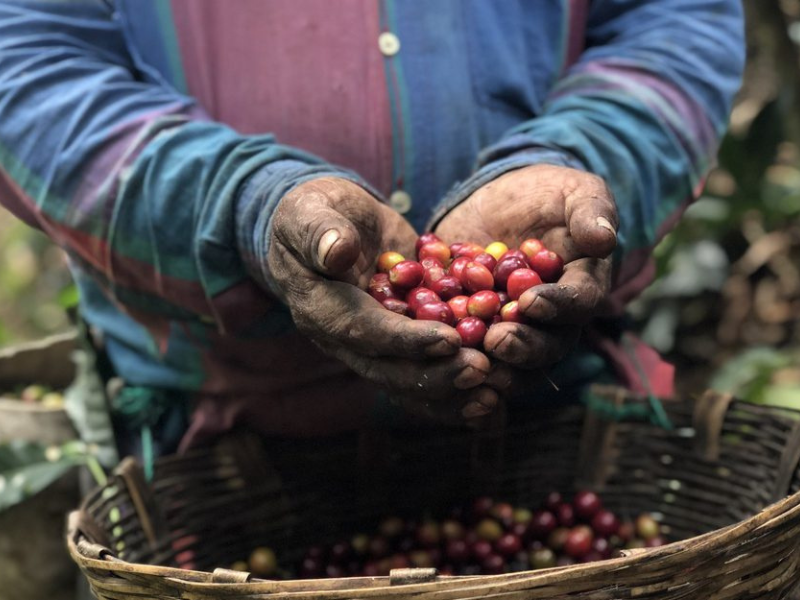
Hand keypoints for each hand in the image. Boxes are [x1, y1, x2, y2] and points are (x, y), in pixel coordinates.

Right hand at [268, 177, 497, 420]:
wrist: (326, 225)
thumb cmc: (314, 212)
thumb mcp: (310, 211)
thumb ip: (321, 232)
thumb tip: (337, 253)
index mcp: (320, 309)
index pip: (364, 331)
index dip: (406, 340)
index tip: (450, 340)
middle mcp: (343, 339)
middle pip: (389, 370)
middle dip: (437, 374)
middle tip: (482, 370)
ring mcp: (371, 346)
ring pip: (408, 382)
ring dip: (450, 392)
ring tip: (492, 396)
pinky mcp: (396, 343)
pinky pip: (422, 374)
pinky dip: (454, 391)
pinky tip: (490, 400)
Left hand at [434, 165, 617, 391]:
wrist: (500, 202)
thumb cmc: (549, 195)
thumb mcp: (574, 192)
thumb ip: (591, 212)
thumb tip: (604, 239)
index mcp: (582, 287)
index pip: (579, 304)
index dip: (558, 306)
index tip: (530, 301)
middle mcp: (552, 321)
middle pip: (546, 347)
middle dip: (522, 348)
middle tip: (495, 340)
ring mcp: (514, 330)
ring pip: (510, 362)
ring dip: (490, 365)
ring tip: (465, 358)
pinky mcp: (476, 329)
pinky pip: (468, 350)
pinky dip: (451, 355)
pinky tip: (431, 354)